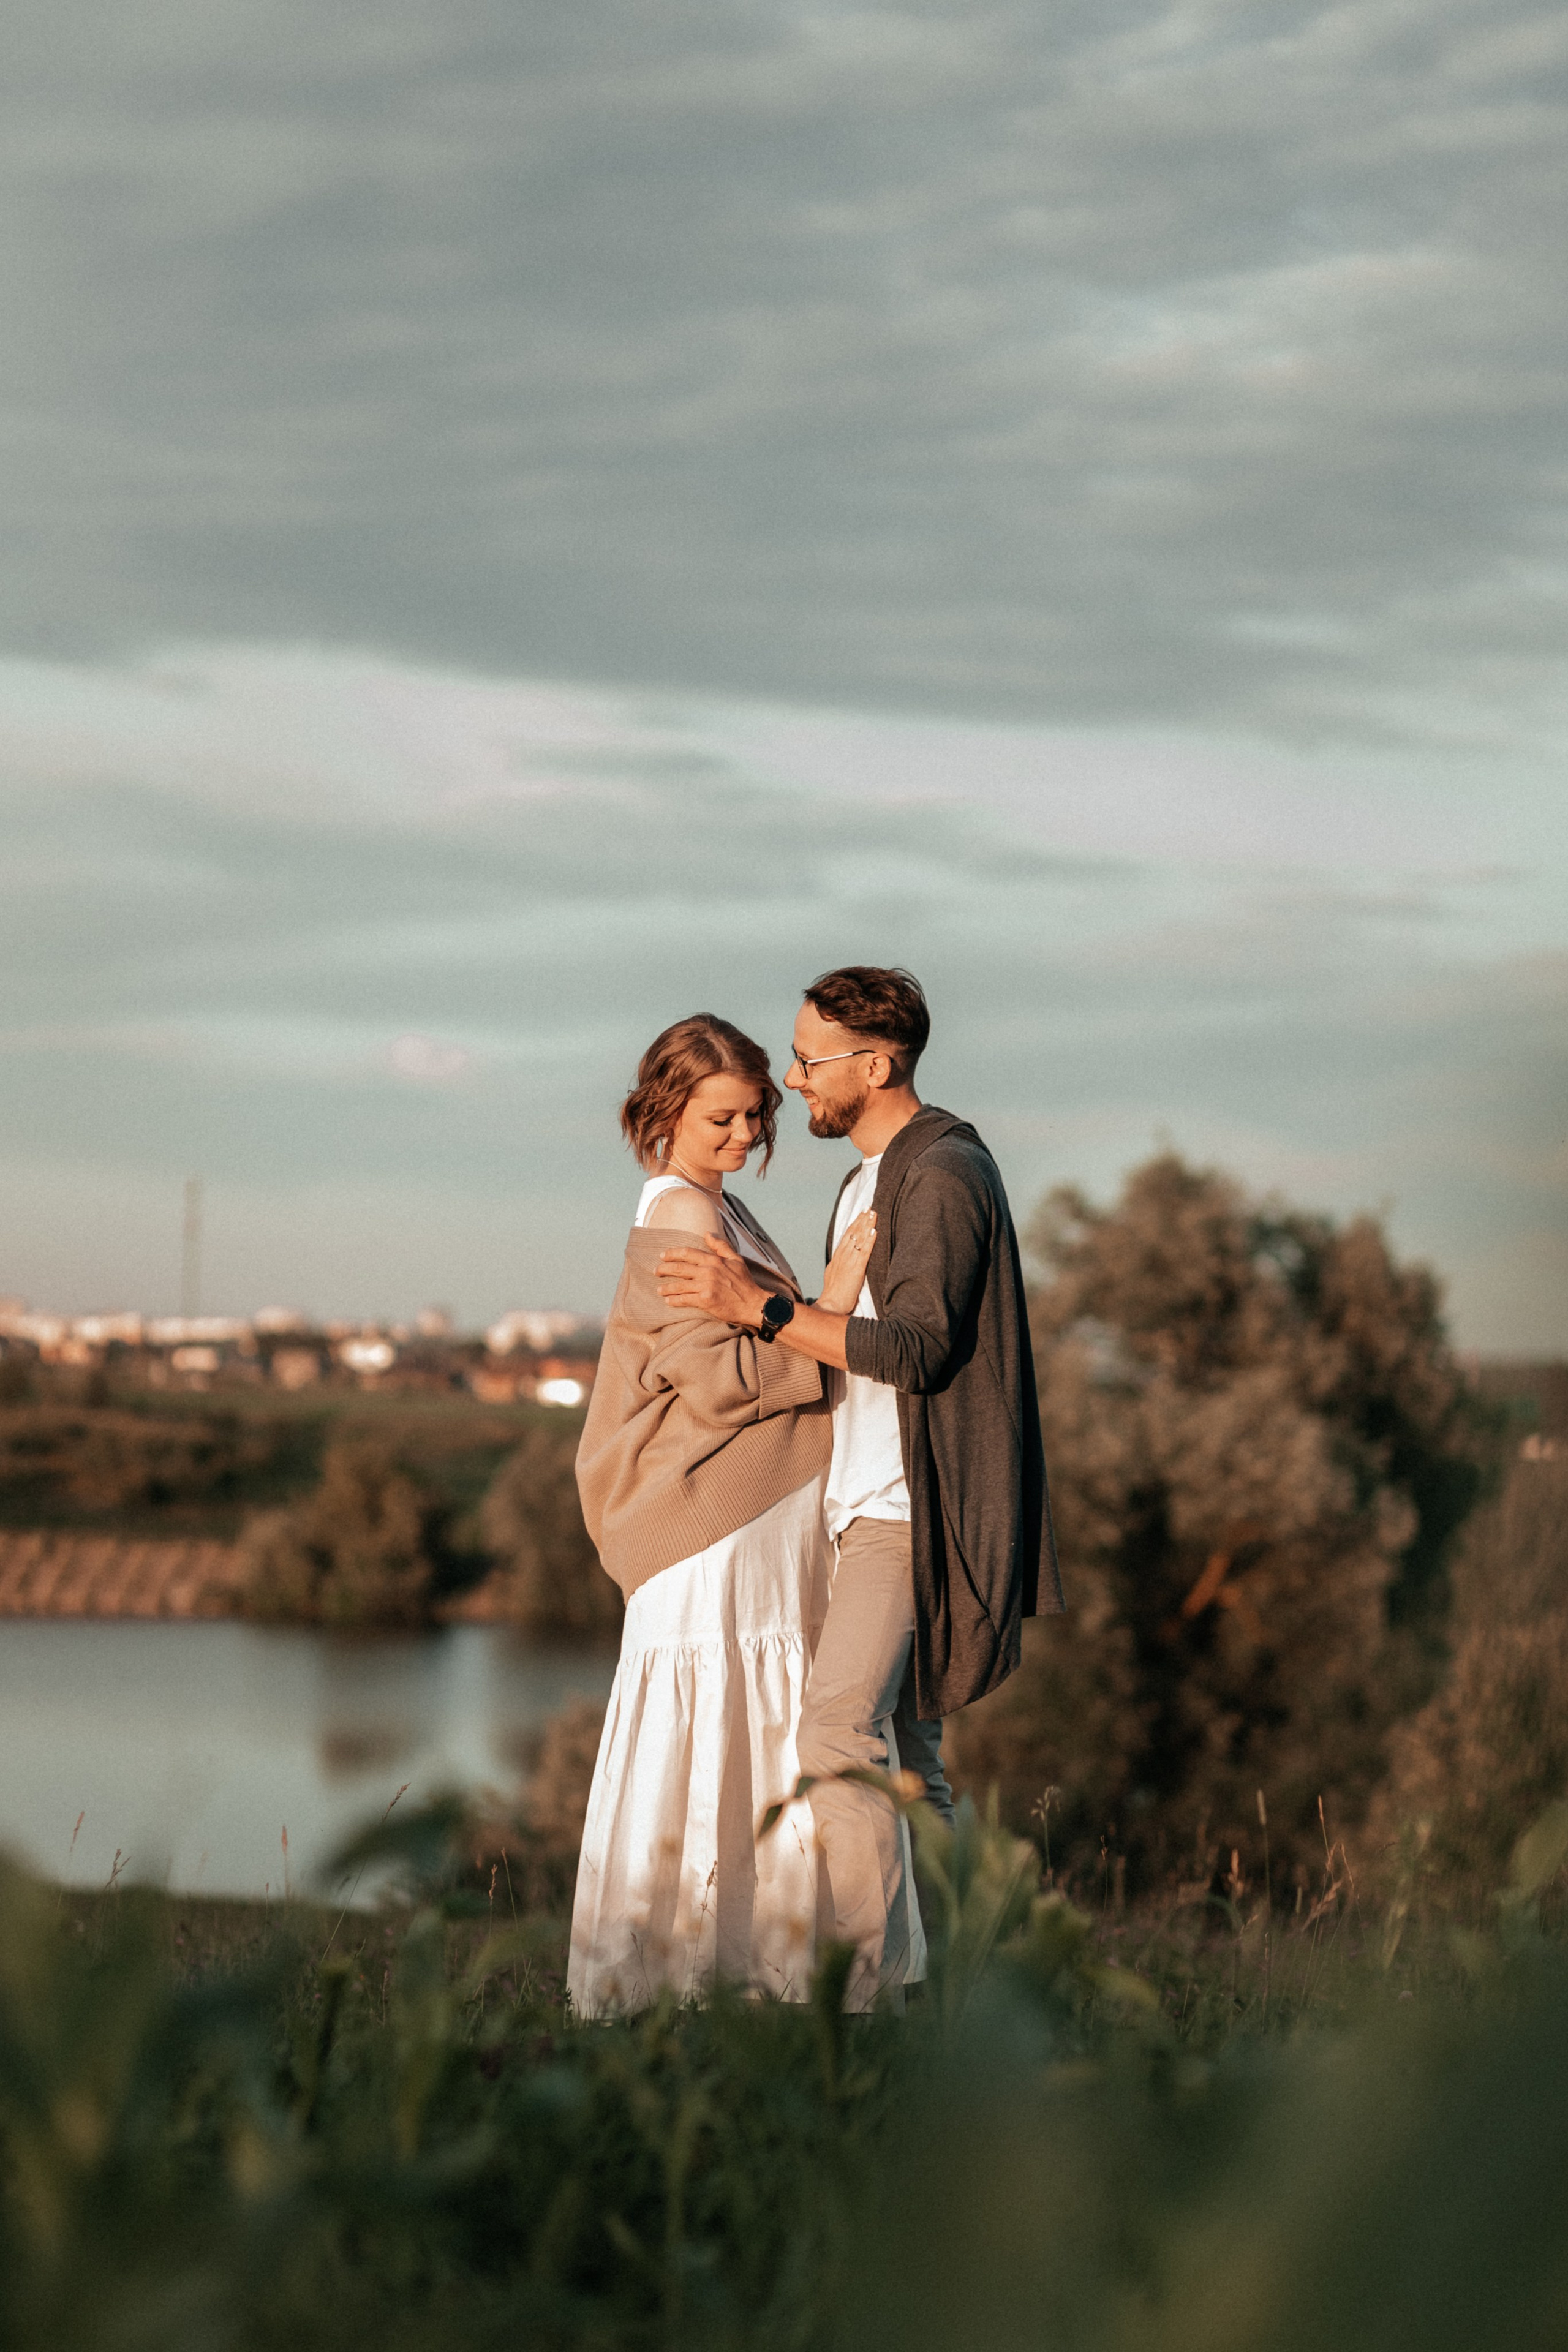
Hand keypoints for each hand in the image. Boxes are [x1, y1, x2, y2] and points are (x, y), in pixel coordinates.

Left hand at [657, 1232, 771, 1326]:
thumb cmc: (745, 1282)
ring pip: (679, 1285)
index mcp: (714, 1260)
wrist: (753, 1303)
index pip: (688, 1253)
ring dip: (666, 1287)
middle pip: (679, 1268)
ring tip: (659, 1290)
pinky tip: (668, 1301)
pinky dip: (674, 1300)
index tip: (662, 1256)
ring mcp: (706, 1286)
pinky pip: (684, 1299)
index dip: (672, 1254)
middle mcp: (708, 1271)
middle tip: (656, 1271)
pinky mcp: (706, 1300)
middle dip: (664, 1269)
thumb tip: (707, 1233)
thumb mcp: (736, 1259)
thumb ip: (720, 1246)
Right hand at [818, 1208, 875, 1313]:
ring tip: (873, 1214)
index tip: (861, 1212)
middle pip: (853, 1232)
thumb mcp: (834, 1273)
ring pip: (859, 1238)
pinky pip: (864, 1251)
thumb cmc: (834, 1292)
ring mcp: (849, 1261)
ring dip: (867, 1225)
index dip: (855, 1223)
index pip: (847, 1235)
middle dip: (862, 1219)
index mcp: (838, 1256)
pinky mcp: (856, 1269)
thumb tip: (844, 1257)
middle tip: (869, 1207)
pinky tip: (874, 1231)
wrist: (832, 1304)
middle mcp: (842, 1255)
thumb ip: (840, 1263)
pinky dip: (869, 1240)